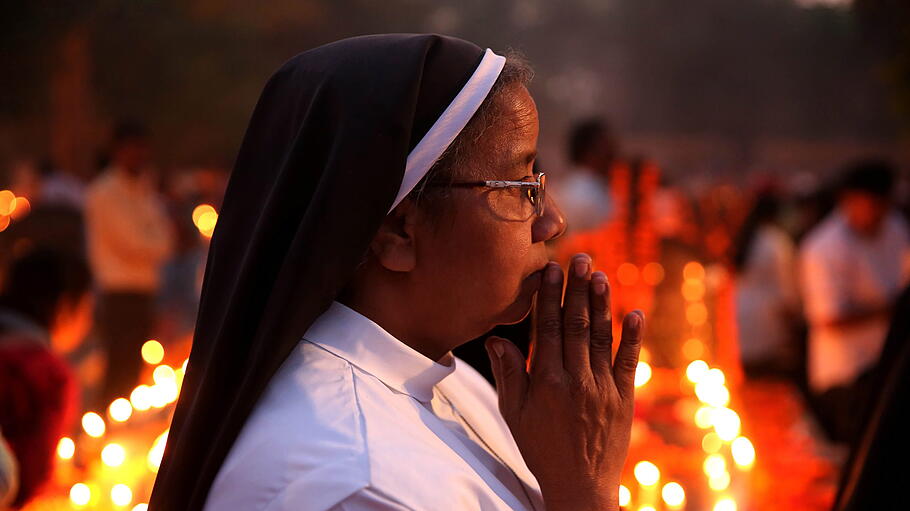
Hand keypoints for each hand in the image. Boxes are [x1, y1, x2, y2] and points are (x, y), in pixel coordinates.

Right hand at [485, 253, 643, 510]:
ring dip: (602, 304)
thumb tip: (497, 339)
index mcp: (546, 382)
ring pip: (602, 337)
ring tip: (601, 275)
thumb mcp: (514, 414)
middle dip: (577, 289)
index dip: (549, 296)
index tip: (550, 269)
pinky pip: (628, 361)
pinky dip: (633, 336)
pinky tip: (635, 312)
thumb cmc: (541, 448)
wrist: (580, 485)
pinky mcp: (625, 398)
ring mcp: (603, 388)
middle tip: (580, 258)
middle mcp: (576, 380)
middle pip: (576, 325)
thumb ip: (508, 374)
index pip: (548, 328)